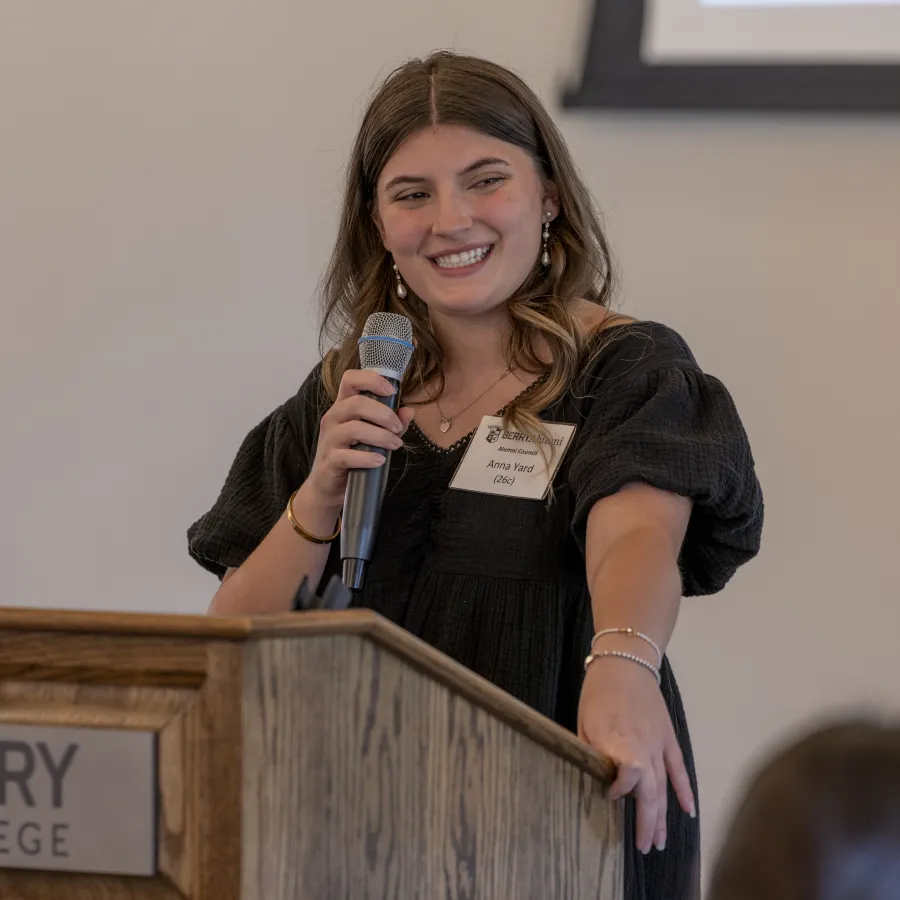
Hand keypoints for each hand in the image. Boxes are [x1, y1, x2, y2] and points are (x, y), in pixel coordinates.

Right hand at [305, 369, 414, 508]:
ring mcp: (330, 439)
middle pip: (356, 403)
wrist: (327, 486)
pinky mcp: (330, 460)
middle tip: (398, 427)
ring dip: (380, 436)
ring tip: (395, 445)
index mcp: (343, 406)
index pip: (350, 379)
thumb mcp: (373, 436)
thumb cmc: (352, 456)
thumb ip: (391, 423)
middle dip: (383, 414)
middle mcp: (333, 418)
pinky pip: (348, 456)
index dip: (371, 379)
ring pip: (354, 428)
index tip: (391, 391)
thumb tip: (409, 411)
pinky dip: (367, 458)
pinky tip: (379, 461)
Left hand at [578, 657, 695, 853]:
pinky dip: (684, 790)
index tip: (610, 796)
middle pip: (650, 792)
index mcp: (620, 742)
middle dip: (647, 822)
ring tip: (660, 841)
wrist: (625, 661)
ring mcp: (660, 743)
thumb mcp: (584, 721)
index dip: (619, 790)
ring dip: (663, 815)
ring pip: (664, 787)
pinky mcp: (668, 737)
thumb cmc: (598, 691)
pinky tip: (688, 810)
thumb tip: (596, 779)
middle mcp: (644, 747)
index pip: (626, 777)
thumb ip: (592, 751)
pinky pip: (679, 768)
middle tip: (644, 847)